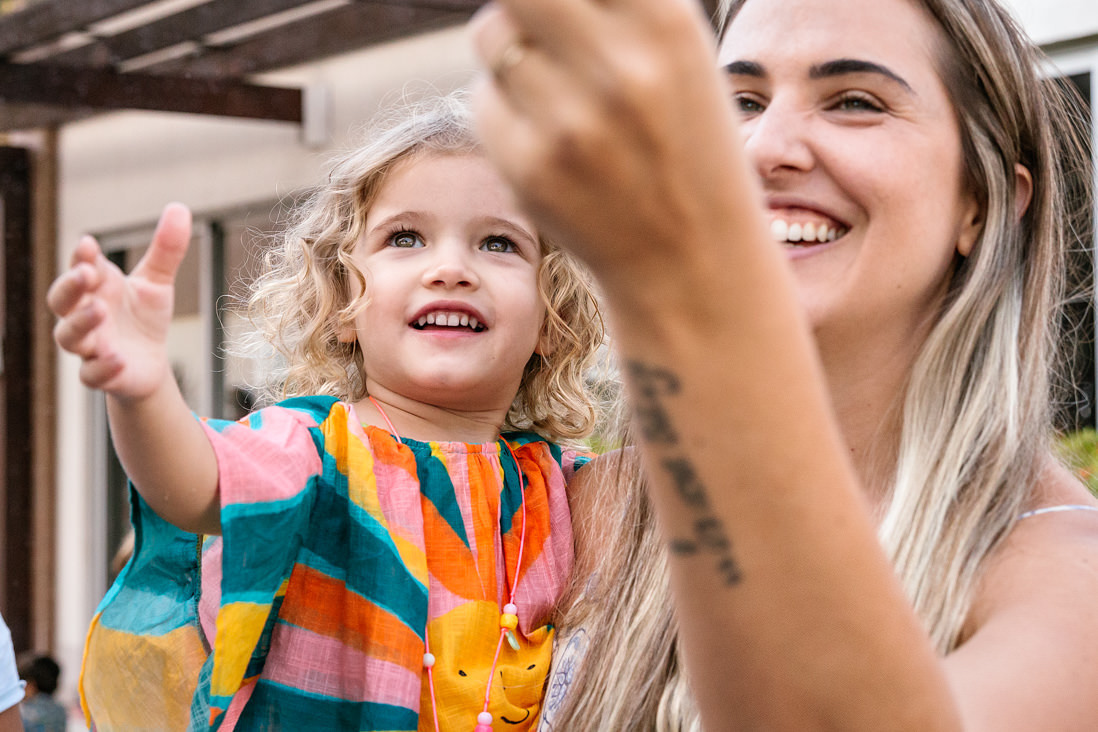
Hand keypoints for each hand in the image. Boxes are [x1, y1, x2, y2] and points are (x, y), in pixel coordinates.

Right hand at [48, 203, 191, 400]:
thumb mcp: (157, 282)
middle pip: (61, 301)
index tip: (90, 244)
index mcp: (94, 289)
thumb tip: (179, 207)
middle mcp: (83, 315)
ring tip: (99, 311)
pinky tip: (118, 358)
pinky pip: (91, 374)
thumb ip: (166, 249)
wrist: (148, 363)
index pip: (79, 269)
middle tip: (86, 274)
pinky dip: (102, 367)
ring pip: (69, 337)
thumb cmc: (143, 317)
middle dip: (70, 287)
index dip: (81, 257)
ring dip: (81, 323)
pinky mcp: (101, 375)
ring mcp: (89, 346)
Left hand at [470, 0, 753, 281]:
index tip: (556, 11)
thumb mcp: (679, 51)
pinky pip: (483, 99)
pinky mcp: (527, 169)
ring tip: (556, 85)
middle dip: (524, 1)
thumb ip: (617, 3)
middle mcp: (617, 68)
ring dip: (511, 47)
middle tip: (540, 23)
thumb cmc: (685, 140)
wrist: (691, 259)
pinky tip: (550, 140)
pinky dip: (505, 108)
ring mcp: (568, 123)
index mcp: (665, 23)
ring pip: (491, 32)